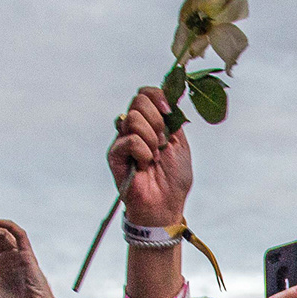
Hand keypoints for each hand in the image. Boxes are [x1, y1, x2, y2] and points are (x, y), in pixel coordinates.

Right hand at [106, 87, 194, 226]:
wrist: (166, 203)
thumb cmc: (175, 178)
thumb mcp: (181, 143)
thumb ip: (173, 119)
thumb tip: (168, 97)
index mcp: (151, 122)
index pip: (146, 94)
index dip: (157, 96)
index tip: (168, 111)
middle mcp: (135, 128)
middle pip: (138, 100)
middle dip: (156, 119)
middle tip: (162, 142)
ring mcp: (123, 139)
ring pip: (132, 117)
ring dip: (151, 138)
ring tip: (155, 157)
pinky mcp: (115, 154)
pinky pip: (128, 139)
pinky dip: (143, 152)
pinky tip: (144, 165)